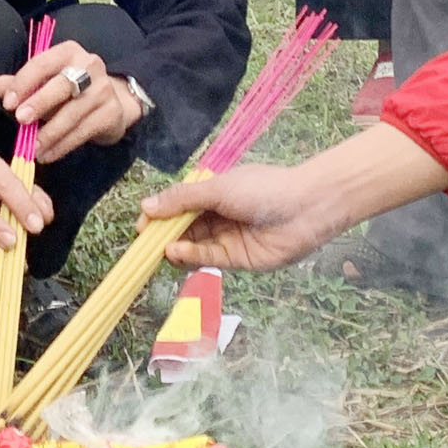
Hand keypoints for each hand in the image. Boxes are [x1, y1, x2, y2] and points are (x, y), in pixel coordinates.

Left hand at [0, 40, 143, 161]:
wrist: (111, 103)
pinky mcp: (112, 113)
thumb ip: (21, 84)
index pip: (42, 63)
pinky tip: (47, 155)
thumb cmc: (68, 91)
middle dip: (40, 103)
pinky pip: (84, 131)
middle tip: (21, 120)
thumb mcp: (45, 83)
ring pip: (73, 113)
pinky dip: (62, 145)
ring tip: (32, 148)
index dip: (23, 82)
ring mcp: (104, 89)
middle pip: (62, 85)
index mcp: (68, 52)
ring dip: (50, 133)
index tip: (8, 103)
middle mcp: (89, 65)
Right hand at [146, 163, 349, 271]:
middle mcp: (218, 214)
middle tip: (143, 242)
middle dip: (163, 234)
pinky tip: (175, 252)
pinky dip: (189, 256)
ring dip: (174, 246)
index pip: (179, 204)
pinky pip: (207, 258)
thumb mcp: (218, 188)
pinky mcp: (236, 259)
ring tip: (159, 248)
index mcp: (214, 191)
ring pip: (193, 244)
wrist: (306, 208)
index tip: (141, 225)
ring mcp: (227, 237)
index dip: (159, 214)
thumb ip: (182, 200)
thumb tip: (146, 206)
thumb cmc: (262, 189)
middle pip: (183, 227)